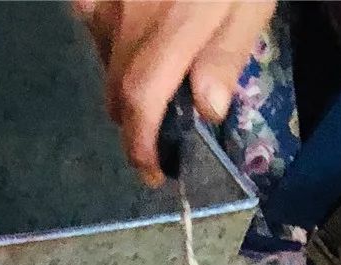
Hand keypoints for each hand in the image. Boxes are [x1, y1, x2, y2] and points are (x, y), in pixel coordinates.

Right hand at [73, 0, 274, 183]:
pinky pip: (89, 10)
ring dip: (123, 76)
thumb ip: (228, 53)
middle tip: (157, 136)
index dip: (140, 146)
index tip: (154, 171)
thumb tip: (207, 110)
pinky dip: (108, 30)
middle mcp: (125, 11)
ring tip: (152, 78)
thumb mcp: (251, 0)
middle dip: (133, 121)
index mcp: (169, 26)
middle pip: (114, 86)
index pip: (138, 104)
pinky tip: (133, 25)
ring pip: (100, 50)